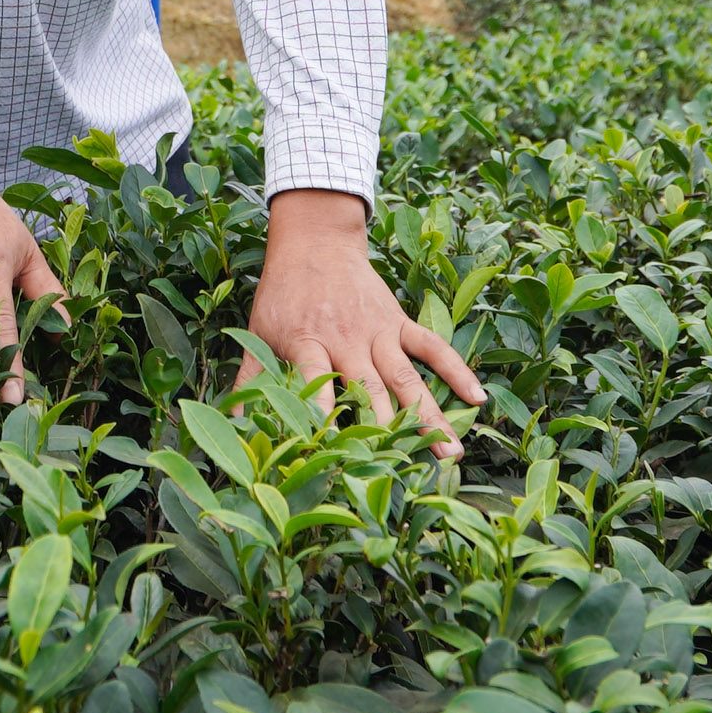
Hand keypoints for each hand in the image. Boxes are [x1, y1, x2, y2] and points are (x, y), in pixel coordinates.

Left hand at [236, 189, 484, 458]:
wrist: (314, 242)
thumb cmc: (282, 293)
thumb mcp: (259, 332)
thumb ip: (248, 377)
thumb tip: (234, 422)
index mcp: (308, 343)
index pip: (316, 384)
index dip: (325, 417)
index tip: (334, 455)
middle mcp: (346, 340)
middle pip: (372, 390)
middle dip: (392, 431)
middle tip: (411, 470)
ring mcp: (377, 331)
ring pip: (408, 377)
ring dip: (431, 414)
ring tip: (453, 451)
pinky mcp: (398, 321)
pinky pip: (432, 346)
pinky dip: (456, 369)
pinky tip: (478, 397)